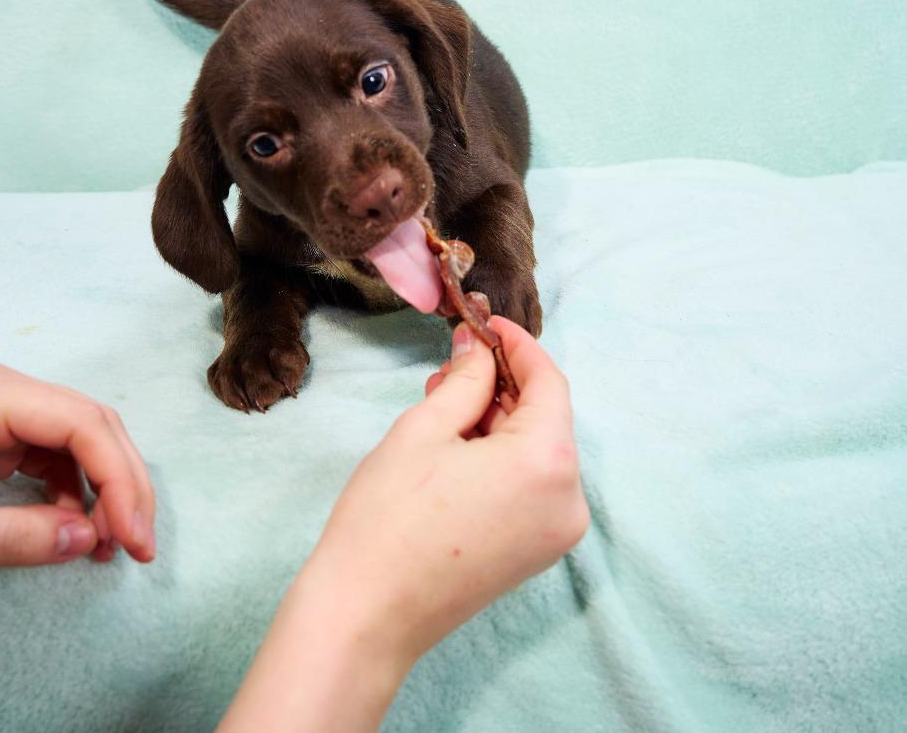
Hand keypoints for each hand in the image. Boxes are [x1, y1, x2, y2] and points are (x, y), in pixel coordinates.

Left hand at [0, 359, 155, 569]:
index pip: (81, 423)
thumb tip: (88, 540)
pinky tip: (78, 528)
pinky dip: (75, 491)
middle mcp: (1, 389)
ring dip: (106, 488)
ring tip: (113, 544)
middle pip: (92, 425)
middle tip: (138, 546)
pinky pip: (53, 454)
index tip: (133, 538)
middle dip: (123, 483)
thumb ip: (3, 538)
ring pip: (81, 438)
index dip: (119, 479)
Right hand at [219, 318, 587, 731]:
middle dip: (500, 384)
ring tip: (443, 403)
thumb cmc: (389, 516)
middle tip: (451, 365)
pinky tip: (457, 443)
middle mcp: (569, 500)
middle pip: (545, 418)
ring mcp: (556, 533)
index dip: (517, 344)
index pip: (548, 382)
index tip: (484, 321)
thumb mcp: (425, 428)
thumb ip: (465, 379)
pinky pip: (529, 484)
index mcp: (549, 463)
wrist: (367, 614)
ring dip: (496, 420)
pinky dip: (500, 456)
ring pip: (536, 451)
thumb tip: (478, 346)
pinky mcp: (537, 553)